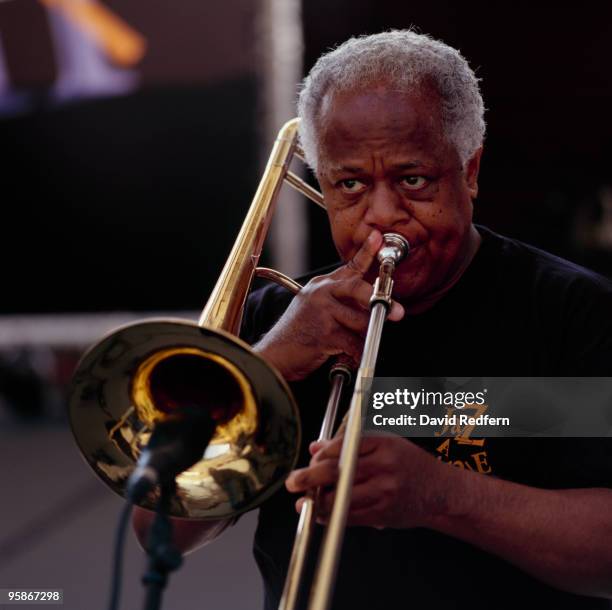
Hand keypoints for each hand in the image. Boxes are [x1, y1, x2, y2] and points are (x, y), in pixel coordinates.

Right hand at [254, 230, 404, 380]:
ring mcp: (321, 311)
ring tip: (354, 344)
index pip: (350, 266)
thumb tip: (373, 304)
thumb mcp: (316, 309)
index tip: (379, 237)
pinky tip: (347, 356)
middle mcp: (320, 293)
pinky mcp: (323, 333)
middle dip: (379, 299)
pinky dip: (356, 354)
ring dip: (364, 336)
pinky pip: (353, 343)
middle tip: (398, 311)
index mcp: (322, 286)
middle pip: (357, 288)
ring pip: (360, 320)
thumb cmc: (298, 334)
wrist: (275, 354)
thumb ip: (341, 302)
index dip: (367, 251)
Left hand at [285, 434, 454, 528]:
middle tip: (293, 482)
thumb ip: (347, 444)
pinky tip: (322, 514)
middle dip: (310, 478)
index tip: (311, 460)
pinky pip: (350, 517)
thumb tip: (315, 447)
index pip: (342, 447)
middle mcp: (384, 465)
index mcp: (382, 442)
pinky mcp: (384, 513)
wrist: (440, 490)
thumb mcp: (381, 443)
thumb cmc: (406, 462)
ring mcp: (385, 491)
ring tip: (305, 502)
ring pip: (341, 499)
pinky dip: (332, 517)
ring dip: (318, 502)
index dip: (321, 456)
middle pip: (338, 472)